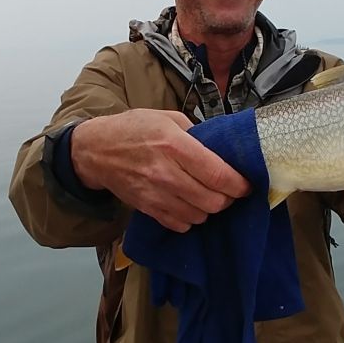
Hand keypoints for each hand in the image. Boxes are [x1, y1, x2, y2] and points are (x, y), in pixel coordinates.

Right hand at [70, 109, 251, 231]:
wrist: (96, 150)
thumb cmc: (133, 129)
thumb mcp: (167, 117)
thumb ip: (197, 134)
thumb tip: (223, 150)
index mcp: (174, 144)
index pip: (218, 174)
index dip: (240, 185)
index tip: (247, 185)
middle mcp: (166, 172)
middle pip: (213, 201)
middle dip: (228, 198)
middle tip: (229, 191)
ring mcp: (155, 194)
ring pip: (199, 216)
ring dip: (209, 209)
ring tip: (208, 196)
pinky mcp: (147, 208)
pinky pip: (180, 225)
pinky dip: (190, 218)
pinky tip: (189, 205)